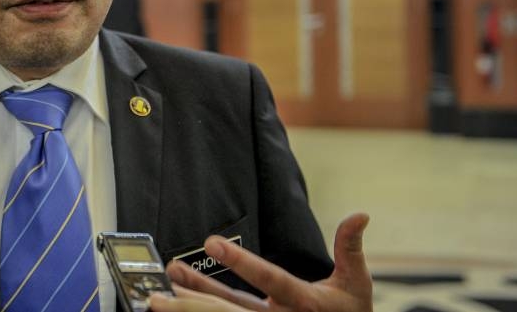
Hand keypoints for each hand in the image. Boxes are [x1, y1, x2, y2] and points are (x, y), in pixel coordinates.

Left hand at [149, 213, 371, 311]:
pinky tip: (175, 293)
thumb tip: (360, 215)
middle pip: (230, 311)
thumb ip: (350, 248)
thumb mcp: (357, 283)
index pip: (270, 280)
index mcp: (305, 305)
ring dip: (187, 303)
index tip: (212, 242)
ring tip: (156, 293)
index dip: (241, 263)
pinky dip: (196, 305)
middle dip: (193, 300)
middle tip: (159, 293)